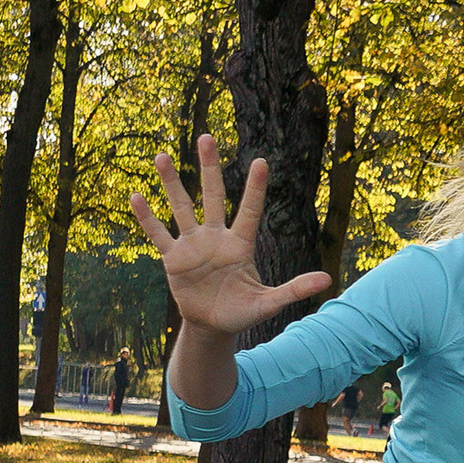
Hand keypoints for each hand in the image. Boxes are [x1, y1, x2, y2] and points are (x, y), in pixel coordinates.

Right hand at [130, 135, 331, 334]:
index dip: (255, 188)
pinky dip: (147, 218)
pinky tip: (135, 196)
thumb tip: (328, 278)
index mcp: (240, 245)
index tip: (261, 162)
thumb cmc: (243, 312)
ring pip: (181, 207)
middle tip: (206, 137)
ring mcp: (192, 245)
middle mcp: (216, 238)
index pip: (249, 211)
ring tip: (163, 156)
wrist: (213, 326)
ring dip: (172, 183)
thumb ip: (294, 289)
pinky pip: (158, 234)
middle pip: (213, 196)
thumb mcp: (269, 303)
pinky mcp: (173, 259)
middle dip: (209, 168)